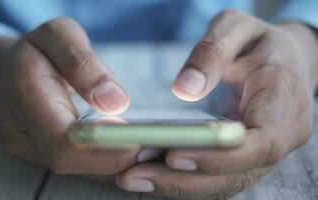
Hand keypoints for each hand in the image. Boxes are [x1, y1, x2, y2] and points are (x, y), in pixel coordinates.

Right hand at [0, 18, 158, 174]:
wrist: (8, 71)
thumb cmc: (37, 50)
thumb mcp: (58, 36)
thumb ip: (83, 65)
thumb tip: (116, 102)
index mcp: (24, 99)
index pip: (63, 142)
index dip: (104, 148)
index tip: (142, 141)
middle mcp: (24, 136)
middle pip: (74, 163)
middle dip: (119, 160)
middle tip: (160, 147)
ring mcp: (32, 151)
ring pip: (80, 171)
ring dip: (120, 165)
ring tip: (156, 150)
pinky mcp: (46, 156)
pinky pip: (81, 167)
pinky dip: (111, 163)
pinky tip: (137, 152)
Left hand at [116, 10, 317, 198]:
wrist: (281, 59)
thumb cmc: (257, 42)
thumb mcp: (236, 29)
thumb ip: (213, 52)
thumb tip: (184, 89)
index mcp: (284, 103)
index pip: (259, 144)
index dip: (218, 156)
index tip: (173, 156)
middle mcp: (280, 137)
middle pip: (237, 174)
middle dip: (185, 180)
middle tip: (133, 176)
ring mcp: (264, 152)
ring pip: (225, 183)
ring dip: (179, 185)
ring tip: (132, 178)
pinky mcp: (246, 158)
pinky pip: (218, 177)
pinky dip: (184, 180)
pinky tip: (151, 174)